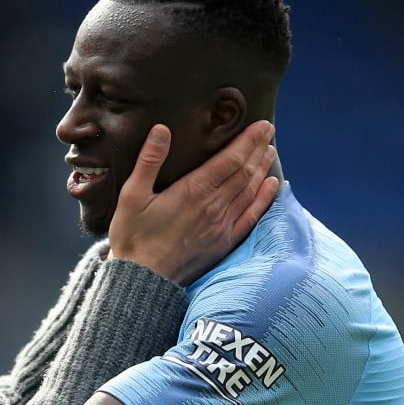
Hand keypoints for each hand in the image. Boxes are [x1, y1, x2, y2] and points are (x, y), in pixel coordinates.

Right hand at [108, 121, 278, 283]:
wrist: (143, 279)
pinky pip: (251, 216)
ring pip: (250, 191)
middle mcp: (213, 206)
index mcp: (193, 191)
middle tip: (268, 131)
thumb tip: (161, 129)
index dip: (248, 140)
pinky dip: (264, 198)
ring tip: (270, 151)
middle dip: (258, 148)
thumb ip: (149, 161)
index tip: (261, 125)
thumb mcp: (132, 195)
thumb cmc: (132, 236)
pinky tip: (271, 186)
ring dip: (262, 168)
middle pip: (244, 172)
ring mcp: (221, 226)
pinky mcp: (223, 242)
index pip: (230, 159)